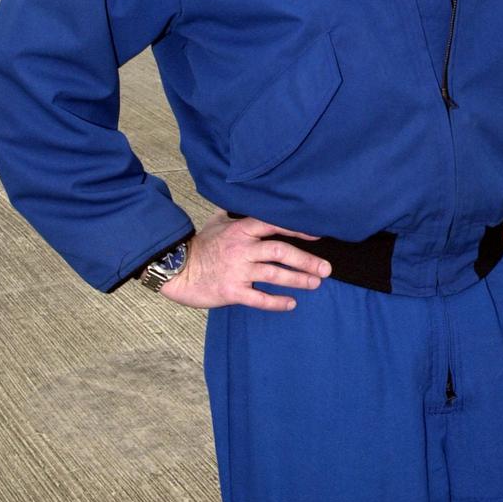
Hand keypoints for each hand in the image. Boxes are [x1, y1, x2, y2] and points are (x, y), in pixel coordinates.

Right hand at [159, 210, 330, 310]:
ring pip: (274, 274)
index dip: (297, 228)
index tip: (317, 234)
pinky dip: (277, 301)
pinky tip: (291, 303)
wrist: (176, 269)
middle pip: (280, 251)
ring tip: (315, 283)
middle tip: (326, 268)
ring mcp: (238, 270)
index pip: (273, 224)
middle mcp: (242, 248)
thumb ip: (235, 213)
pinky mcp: (232, 291)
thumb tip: (246, 198)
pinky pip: (259, 298)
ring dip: (298, 279)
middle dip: (306, 260)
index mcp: (240, 229)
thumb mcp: (217, 222)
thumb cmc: (199, 245)